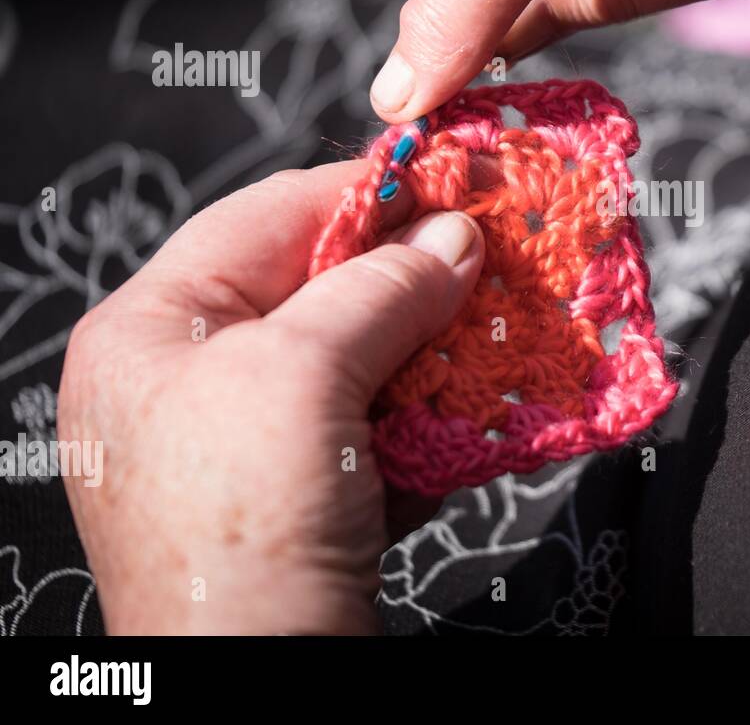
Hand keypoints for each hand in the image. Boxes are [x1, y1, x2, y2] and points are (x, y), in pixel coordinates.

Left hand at [58, 163, 483, 633]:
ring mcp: (246, 441)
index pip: (266, 218)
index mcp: (151, 329)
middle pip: (318, 288)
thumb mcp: (303, 376)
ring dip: (432, 344)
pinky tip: (474, 402)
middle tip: (490, 252)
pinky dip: (428, 410)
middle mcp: (189, 377)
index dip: (366, 190)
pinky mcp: (300, 494)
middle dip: (411, 274)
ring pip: (356, 357)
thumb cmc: (241, 529)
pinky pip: (372, 422)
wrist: (258, 687)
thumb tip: (452, 236)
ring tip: (499, 326)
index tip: (451, 175)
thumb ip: (381, 288)